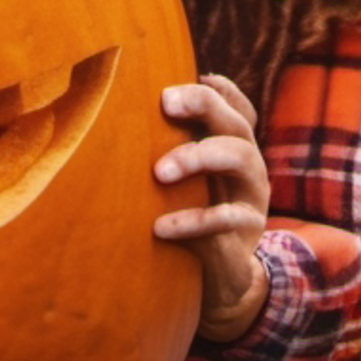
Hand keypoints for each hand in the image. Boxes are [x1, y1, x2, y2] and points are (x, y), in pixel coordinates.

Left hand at [151, 73, 270, 343]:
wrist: (221, 281)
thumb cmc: (188, 213)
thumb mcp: (182, 179)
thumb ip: (161, 146)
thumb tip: (107, 108)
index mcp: (231, 145)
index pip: (234, 105)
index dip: (214, 88)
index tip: (178, 79)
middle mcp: (248, 164)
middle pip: (237, 122)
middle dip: (203, 105)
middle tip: (165, 103)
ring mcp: (252, 196)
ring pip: (241, 158)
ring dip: (198, 156)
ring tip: (159, 171)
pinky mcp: (247, 234)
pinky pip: (228, 218)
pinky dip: (193, 220)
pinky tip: (160, 227)